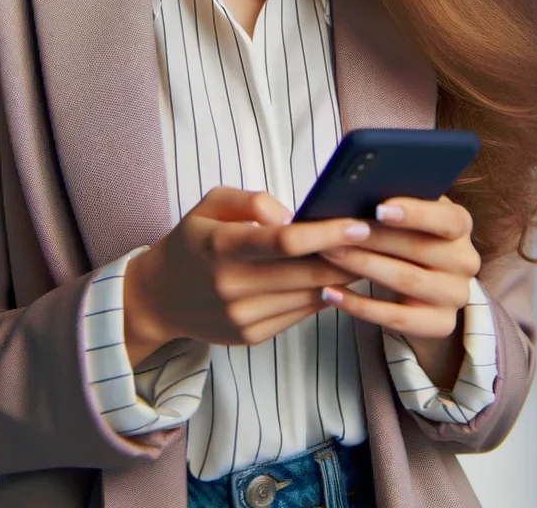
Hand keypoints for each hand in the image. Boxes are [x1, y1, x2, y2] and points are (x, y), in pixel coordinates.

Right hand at [123, 186, 369, 365]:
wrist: (159, 298)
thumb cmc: (192, 241)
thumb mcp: (210, 204)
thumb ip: (252, 200)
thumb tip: (294, 217)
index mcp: (221, 246)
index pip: (284, 241)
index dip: (327, 234)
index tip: (358, 224)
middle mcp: (232, 285)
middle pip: (306, 273)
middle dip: (348, 256)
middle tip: (377, 240)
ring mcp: (242, 316)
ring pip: (309, 297)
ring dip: (341, 278)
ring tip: (364, 257)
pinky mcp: (250, 336)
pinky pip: (299, 314)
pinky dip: (321, 296)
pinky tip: (334, 279)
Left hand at [317, 195, 479, 343]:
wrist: (427, 284)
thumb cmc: (407, 234)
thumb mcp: (409, 213)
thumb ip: (393, 200)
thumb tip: (354, 193)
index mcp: (460, 224)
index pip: (447, 219)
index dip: (415, 214)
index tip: (379, 208)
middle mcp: (465, 260)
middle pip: (419, 249)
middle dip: (372, 238)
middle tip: (335, 230)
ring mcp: (455, 295)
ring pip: (406, 281)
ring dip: (362, 266)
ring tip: (328, 253)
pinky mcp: (441, 324)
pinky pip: (396, 318)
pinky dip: (360, 306)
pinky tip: (331, 292)